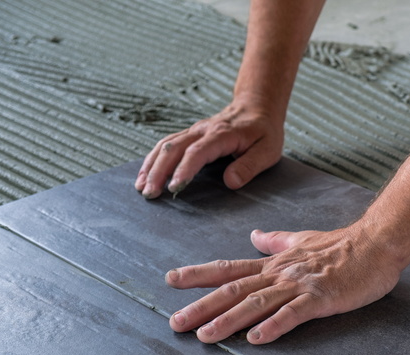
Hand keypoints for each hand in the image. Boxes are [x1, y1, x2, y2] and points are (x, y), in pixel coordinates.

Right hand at [135, 99, 283, 198]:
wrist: (257, 106)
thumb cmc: (264, 131)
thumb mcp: (268, 150)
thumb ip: (249, 166)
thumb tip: (230, 182)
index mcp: (221, 135)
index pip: (197, 152)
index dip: (184, 170)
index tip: (174, 188)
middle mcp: (202, 130)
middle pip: (173, 148)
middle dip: (158, 171)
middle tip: (150, 193)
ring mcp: (193, 131)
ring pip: (165, 145)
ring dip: (151, 166)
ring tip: (141, 187)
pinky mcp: (189, 135)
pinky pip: (166, 144)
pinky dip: (153, 159)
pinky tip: (145, 174)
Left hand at [166, 226, 401, 344]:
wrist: (377, 244)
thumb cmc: (343, 245)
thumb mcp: (302, 240)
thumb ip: (276, 241)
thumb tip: (254, 236)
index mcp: (275, 263)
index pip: (230, 268)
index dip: (199, 275)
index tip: (172, 280)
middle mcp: (281, 273)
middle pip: (234, 290)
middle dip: (202, 306)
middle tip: (175, 323)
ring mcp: (300, 286)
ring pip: (257, 302)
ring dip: (228, 320)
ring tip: (205, 336)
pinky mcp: (321, 298)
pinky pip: (294, 314)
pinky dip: (274, 325)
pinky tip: (256, 339)